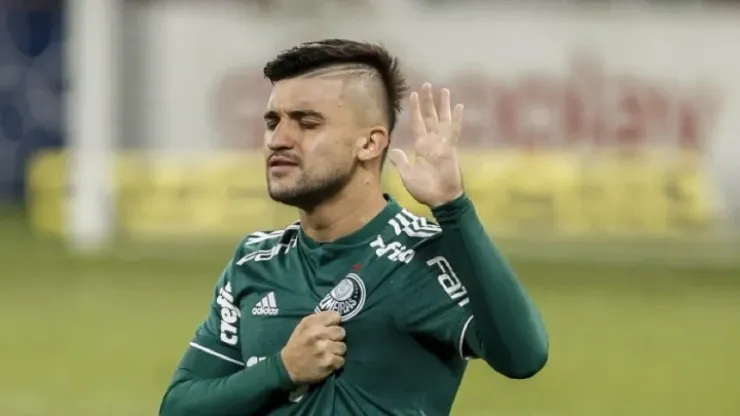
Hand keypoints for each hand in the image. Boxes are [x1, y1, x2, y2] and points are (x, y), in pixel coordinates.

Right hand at [280, 311, 346, 383]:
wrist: (287, 367)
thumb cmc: (297, 344)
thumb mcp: (303, 326)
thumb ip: (319, 319)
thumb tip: (337, 316)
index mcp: (312, 323)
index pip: (336, 316)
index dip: (334, 323)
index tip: (330, 328)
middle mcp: (318, 334)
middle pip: (341, 332)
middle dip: (336, 338)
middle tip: (328, 342)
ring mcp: (324, 349)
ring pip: (343, 347)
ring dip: (336, 351)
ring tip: (327, 353)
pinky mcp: (328, 362)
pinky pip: (341, 360)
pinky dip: (336, 362)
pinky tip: (327, 362)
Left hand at [387, 83, 464, 207]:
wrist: (441, 199)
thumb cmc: (425, 191)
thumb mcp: (407, 176)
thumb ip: (401, 162)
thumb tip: (393, 150)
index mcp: (421, 146)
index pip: (417, 123)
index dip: (415, 109)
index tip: (412, 94)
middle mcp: (432, 142)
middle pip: (430, 116)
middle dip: (428, 101)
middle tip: (427, 85)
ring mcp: (443, 144)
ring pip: (443, 119)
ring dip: (443, 105)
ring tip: (444, 90)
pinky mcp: (452, 149)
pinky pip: (454, 130)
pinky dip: (456, 118)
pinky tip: (459, 106)